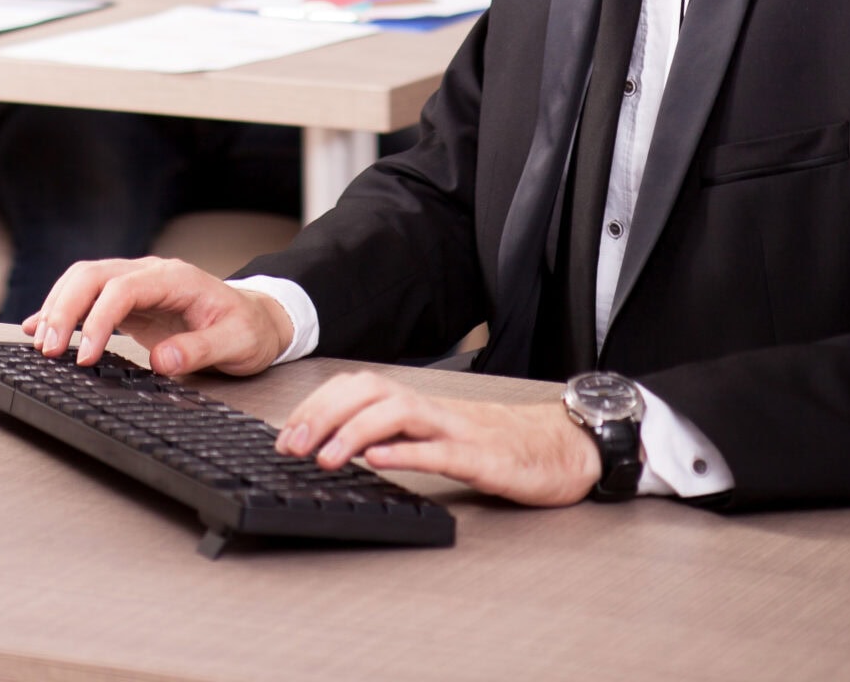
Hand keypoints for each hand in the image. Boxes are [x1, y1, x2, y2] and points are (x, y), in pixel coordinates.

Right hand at [24, 257, 293, 378]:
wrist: (258, 318)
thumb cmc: (249, 329)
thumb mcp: (237, 344)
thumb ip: (200, 349)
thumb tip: (161, 359)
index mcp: (175, 279)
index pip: (122, 288)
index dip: (98, 319)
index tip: (85, 356)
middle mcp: (150, 273)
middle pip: (93, 274)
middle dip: (65, 308)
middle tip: (48, 349)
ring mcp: (137, 283)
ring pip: (84, 280)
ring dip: (58, 307)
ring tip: (41, 342)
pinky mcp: (129, 300)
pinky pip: (88, 296)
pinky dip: (62, 309)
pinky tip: (40, 326)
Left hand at [276, 370, 602, 506]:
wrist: (564, 448)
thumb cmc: (501, 446)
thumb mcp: (440, 440)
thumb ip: (400, 439)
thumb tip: (346, 449)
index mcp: (420, 405)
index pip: (357, 389)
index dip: (317, 406)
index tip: (286, 434)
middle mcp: (433, 410)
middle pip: (369, 392)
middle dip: (323, 415)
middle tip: (291, 446)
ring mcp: (458, 430)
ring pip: (399, 413)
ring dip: (355, 432)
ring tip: (326, 457)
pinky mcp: (483, 457)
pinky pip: (440, 451)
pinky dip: (405, 453)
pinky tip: (379, 461)